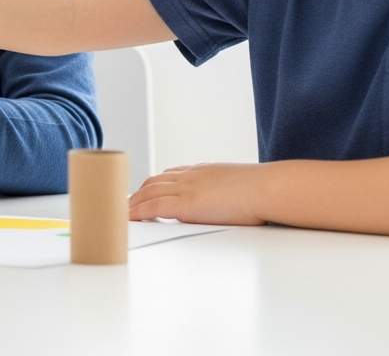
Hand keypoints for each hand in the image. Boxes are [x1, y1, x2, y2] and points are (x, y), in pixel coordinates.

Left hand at [128, 162, 270, 224]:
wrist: (269, 188)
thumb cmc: (265, 190)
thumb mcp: (242, 185)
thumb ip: (228, 191)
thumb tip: (235, 202)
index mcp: (204, 170)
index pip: (171, 173)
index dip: (156, 182)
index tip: (147, 189)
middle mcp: (190, 176)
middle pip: (154, 181)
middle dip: (138, 192)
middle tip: (125, 202)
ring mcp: (186, 188)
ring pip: (148, 192)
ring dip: (132, 202)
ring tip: (119, 212)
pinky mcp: (186, 204)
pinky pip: (153, 207)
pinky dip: (137, 212)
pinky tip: (127, 218)